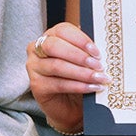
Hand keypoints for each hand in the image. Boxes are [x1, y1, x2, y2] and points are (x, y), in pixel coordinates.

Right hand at [26, 21, 102, 135]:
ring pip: (57, 66)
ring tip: (99, 78)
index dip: (80, 40)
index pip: (62, 30)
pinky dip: (78, 86)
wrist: (70, 105)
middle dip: (79, 56)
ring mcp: (34, 67)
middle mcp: (37, 49)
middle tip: (98, 65)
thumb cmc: (77, 79)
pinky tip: (92, 88)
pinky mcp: (36, 86)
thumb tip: (102, 48)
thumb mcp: (84, 61)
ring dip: (82, 73)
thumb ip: (88, 52)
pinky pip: (59, 84)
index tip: (97, 52)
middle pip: (54, 46)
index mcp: (50, 37)